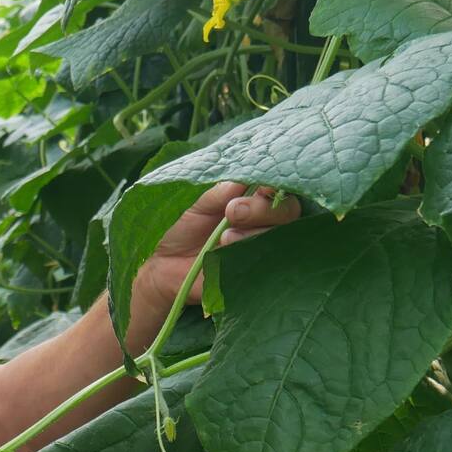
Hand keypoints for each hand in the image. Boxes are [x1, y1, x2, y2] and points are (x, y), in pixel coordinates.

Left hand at [137, 182, 300, 307]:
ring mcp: (263, 248)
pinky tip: (227, 255)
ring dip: (251, 234)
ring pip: (279, 237)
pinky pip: (268, 264)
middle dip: (262, 208)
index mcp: (251, 200)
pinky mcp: (257, 273)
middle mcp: (263, 223)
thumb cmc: (180, 230)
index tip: (258, 186)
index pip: (277, 188)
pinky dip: (250, 257)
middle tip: (232, 212)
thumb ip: (220, 193)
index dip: (273, 185)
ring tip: (222, 239)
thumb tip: (243, 178)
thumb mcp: (196, 206)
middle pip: (288, 211)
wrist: (162, 266)